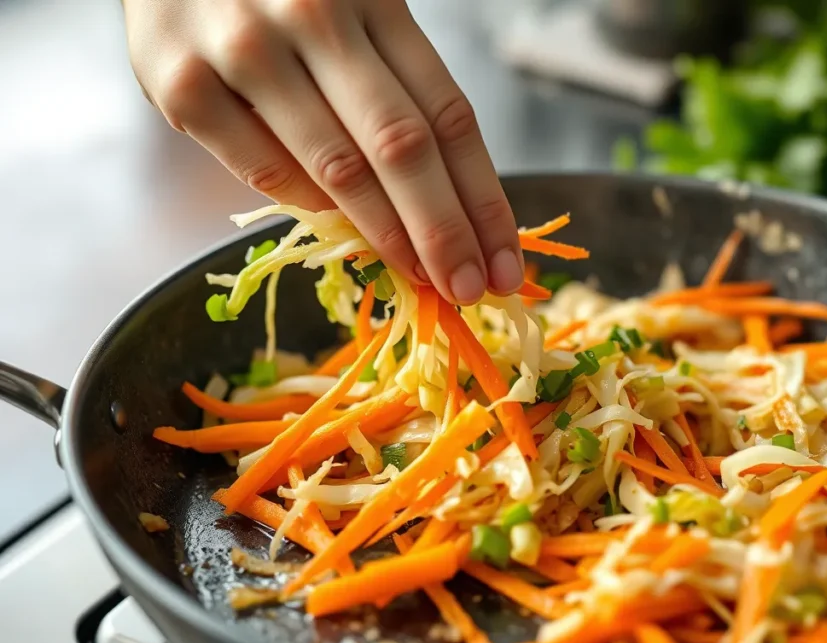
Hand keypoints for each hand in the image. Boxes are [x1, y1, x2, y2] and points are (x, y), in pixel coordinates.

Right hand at [124, 0, 523, 303]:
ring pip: (339, 168)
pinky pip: (264, 170)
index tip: (503, 257)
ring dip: (389, 235)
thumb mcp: (345, 10)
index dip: (483, 198)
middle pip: (404, 147)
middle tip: (471, 288)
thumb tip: (432, 204)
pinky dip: (309, 205)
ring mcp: (245, 49)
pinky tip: (339, 226)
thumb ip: (385, 88)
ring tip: (423, 277)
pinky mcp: (181, 83)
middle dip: (446, 231)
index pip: (447, 115)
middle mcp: (314, 16)